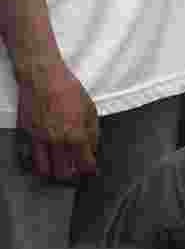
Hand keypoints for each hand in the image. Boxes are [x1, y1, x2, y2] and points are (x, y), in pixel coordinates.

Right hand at [16, 60, 98, 181]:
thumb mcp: (90, 110)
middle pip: (65, 171)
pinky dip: (39, 161)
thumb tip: (93, 148)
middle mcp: (58, 140)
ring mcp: (40, 138)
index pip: (85, 164)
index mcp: (76, 135)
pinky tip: (45, 160)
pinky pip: (32, 156)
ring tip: (60, 166)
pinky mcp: (27, 133)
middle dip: (72, 172)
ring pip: (46, 168)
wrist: (42, 76)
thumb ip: (93, 132)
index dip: (89, 168)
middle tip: (75, 168)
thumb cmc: (68, 89)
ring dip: (54, 170)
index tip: (90, 166)